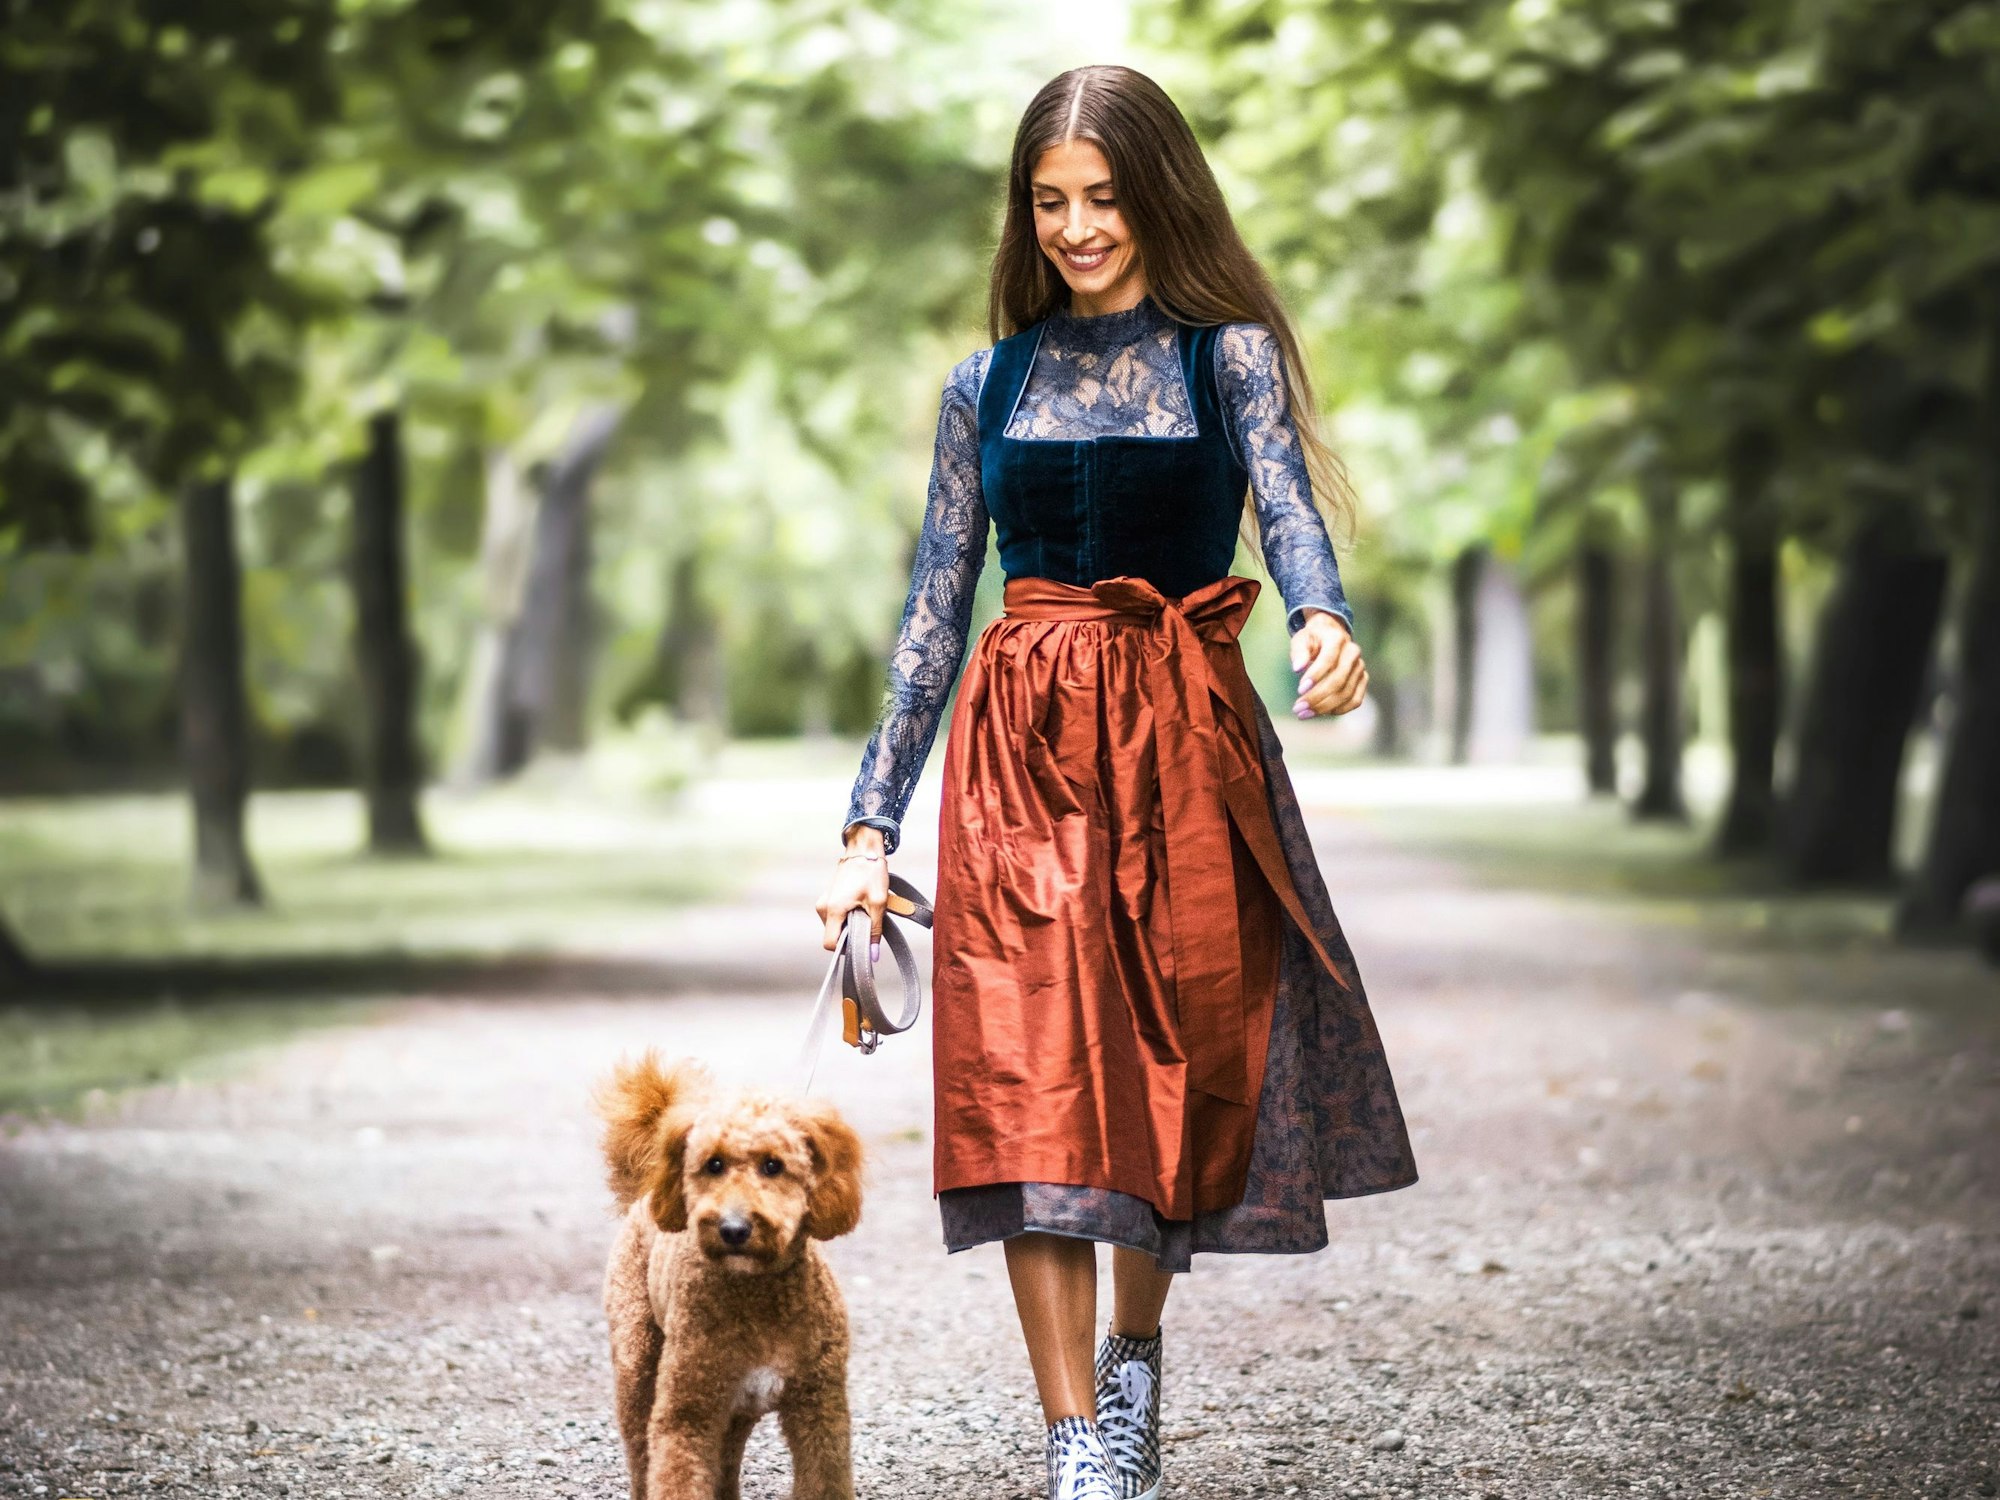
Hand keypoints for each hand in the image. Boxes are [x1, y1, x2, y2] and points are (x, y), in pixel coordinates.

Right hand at [817, 826, 889, 955]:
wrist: (864, 850)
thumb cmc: (870, 872)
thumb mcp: (878, 903)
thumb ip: (875, 930)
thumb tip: (873, 954)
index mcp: (833, 909)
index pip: (830, 943)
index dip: (846, 948)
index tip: (860, 943)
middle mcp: (823, 907)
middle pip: (833, 935)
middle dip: (850, 935)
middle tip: (866, 921)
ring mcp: (824, 902)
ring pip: (835, 926)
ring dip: (850, 924)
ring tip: (864, 910)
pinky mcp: (828, 898)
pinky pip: (835, 916)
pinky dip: (847, 916)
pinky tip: (859, 904)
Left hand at [1289, 610, 1367, 717]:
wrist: (1331, 634)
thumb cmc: (1313, 639)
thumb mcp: (1301, 639)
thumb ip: (1299, 652)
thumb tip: (1297, 668)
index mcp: (1337, 639)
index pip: (1328, 659)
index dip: (1315, 676)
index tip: (1299, 690)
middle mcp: (1353, 652)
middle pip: (1339, 680)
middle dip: (1317, 697)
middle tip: (1298, 708)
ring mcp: (1360, 667)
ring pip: (1347, 693)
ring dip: (1325, 707)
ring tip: (1305, 714)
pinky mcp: (1363, 679)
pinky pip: (1355, 700)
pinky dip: (1339, 710)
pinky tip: (1322, 712)